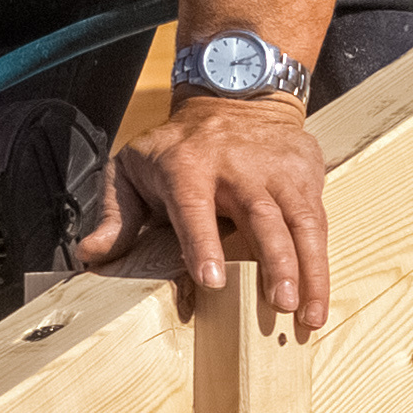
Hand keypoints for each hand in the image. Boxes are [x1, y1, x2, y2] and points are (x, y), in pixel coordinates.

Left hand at [93, 92, 331, 330]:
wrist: (235, 97)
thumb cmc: (177, 147)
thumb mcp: (133, 168)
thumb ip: (116, 213)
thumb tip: (91, 253)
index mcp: (187, 166)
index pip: (194, 207)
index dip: (203, 243)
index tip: (212, 280)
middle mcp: (237, 166)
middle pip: (261, 216)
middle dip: (275, 262)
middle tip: (280, 305)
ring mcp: (277, 169)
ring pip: (301, 220)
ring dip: (309, 269)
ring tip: (308, 315)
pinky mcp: (305, 172)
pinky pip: (317, 220)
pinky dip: (321, 260)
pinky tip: (318, 296)